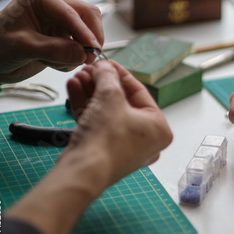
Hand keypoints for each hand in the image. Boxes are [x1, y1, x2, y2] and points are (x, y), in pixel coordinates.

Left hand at [0, 0, 103, 83]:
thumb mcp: (22, 48)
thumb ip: (53, 50)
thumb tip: (81, 53)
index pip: (71, 12)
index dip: (85, 32)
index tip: (93, 49)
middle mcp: (53, 4)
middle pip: (88, 17)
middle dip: (89, 39)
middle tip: (87, 59)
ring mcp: (61, 20)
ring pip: (89, 33)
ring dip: (80, 52)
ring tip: (59, 62)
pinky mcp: (65, 35)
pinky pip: (82, 47)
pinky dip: (74, 59)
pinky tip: (54, 62)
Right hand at [65, 60, 172, 187]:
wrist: (84, 171)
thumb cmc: (106, 139)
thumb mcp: (109, 97)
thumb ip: (108, 77)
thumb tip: (104, 67)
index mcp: (159, 128)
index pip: (140, 92)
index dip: (120, 73)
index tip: (107, 62)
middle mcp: (146, 140)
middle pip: (122, 102)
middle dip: (102, 83)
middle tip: (89, 69)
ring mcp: (125, 148)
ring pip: (108, 113)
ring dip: (91, 93)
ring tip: (78, 76)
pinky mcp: (105, 152)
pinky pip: (99, 124)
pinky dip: (87, 107)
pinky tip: (74, 89)